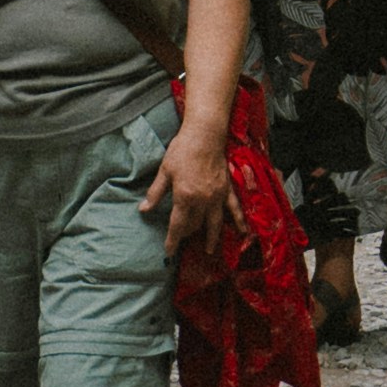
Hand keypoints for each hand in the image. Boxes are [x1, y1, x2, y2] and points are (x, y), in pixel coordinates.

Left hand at [149, 110, 232, 238]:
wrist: (205, 135)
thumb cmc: (182, 150)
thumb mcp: (165, 171)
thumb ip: (155, 193)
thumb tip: (144, 210)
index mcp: (184, 197)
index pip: (177, 226)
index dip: (172, 241)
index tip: (168, 252)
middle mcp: (202, 201)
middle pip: (195, 225)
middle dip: (187, 234)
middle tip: (182, 239)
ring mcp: (217, 197)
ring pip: (214, 223)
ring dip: (211, 238)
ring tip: (209, 249)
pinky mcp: (227, 189)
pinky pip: (234, 208)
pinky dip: (239, 220)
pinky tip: (243, 231)